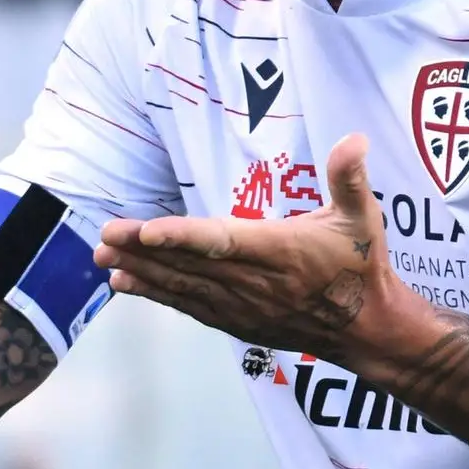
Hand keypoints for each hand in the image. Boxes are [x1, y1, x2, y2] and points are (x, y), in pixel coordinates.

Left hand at [94, 134, 405, 361]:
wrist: (366, 329)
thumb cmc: (361, 266)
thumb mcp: (362, 217)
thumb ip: (350, 178)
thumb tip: (355, 139)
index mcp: (279, 252)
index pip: (221, 243)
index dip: (181, 238)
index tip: (145, 232)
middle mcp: (254, 282)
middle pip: (189, 266)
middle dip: (143, 252)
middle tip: (103, 238)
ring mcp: (242, 306)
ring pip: (183, 288)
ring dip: (141, 274)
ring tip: (103, 260)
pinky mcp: (237, 321)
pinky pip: (190, 307)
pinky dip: (158, 296)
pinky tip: (128, 285)